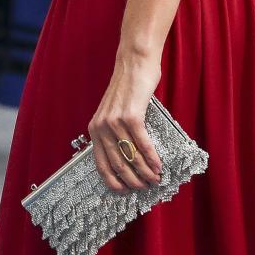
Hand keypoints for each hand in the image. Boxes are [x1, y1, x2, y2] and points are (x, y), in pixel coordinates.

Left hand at [88, 47, 163, 194]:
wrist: (135, 62)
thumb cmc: (129, 87)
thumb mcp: (115, 111)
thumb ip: (116, 131)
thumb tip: (130, 155)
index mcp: (94, 128)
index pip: (100, 163)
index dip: (112, 181)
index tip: (124, 191)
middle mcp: (101, 127)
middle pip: (117, 163)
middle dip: (132, 180)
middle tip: (145, 187)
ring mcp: (115, 122)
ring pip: (131, 156)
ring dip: (145, 171)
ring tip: (155, 179)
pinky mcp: (131, 116)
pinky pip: (142, 143)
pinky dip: (152, 157)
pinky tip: (159, 166)